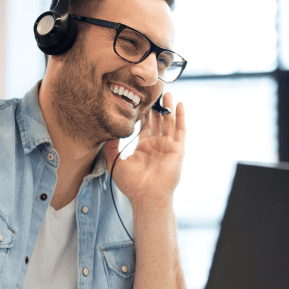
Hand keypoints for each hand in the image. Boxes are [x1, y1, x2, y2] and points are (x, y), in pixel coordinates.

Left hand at [105, 92, 185, 206]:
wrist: (147, 196)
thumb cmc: (132, 184)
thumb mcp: (115, 163)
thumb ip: (111, 147)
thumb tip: (108, 132)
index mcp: (144, 149)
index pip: (145, 127)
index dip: (143, 114)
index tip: (139, 100)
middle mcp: (157, 146)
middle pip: (158, 122)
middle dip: (156, 108)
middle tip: (153, 92)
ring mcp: (168, 147)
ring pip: (170, 123)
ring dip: (169, 108)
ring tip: (167, 93)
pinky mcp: (178, 150)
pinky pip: (181, 130)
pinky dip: (181, 117)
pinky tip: (179, 104)